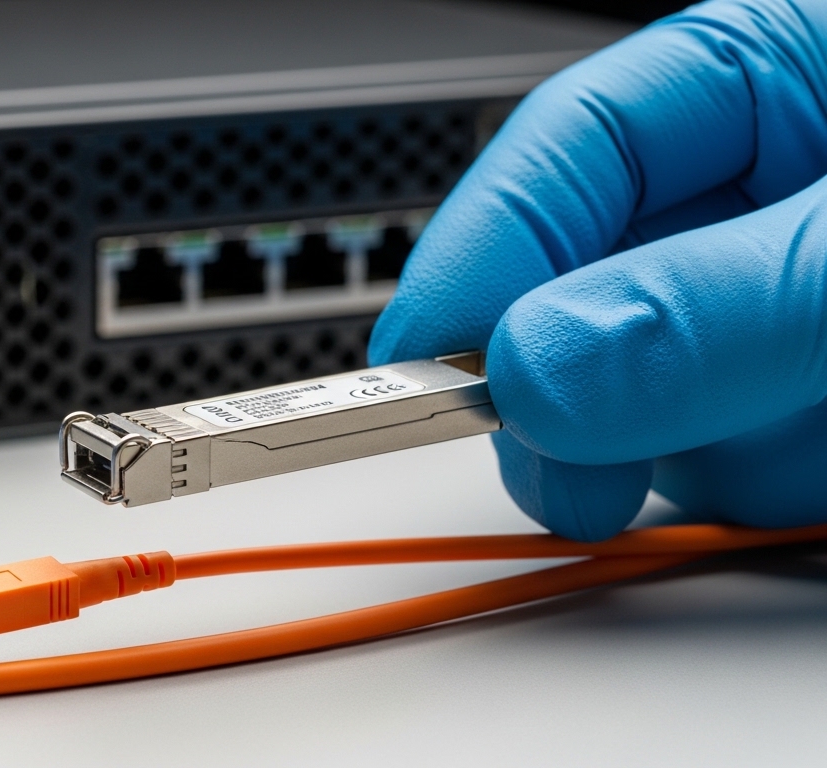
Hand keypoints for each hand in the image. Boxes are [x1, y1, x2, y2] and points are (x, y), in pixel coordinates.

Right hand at [369, 0, 826, 540]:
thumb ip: (723, 305)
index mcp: (753, 82)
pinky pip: (711, 465)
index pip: (558, 152)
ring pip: (631, 400)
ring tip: (809, 427)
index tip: (423, 366)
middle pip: (565, 290)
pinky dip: (758, 484)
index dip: (475, 258)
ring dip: (695, 445)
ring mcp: (756, 310)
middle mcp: (738, 200)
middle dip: (572, 387)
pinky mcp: (787, 403)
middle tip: (573, 462)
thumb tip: (540, 369)